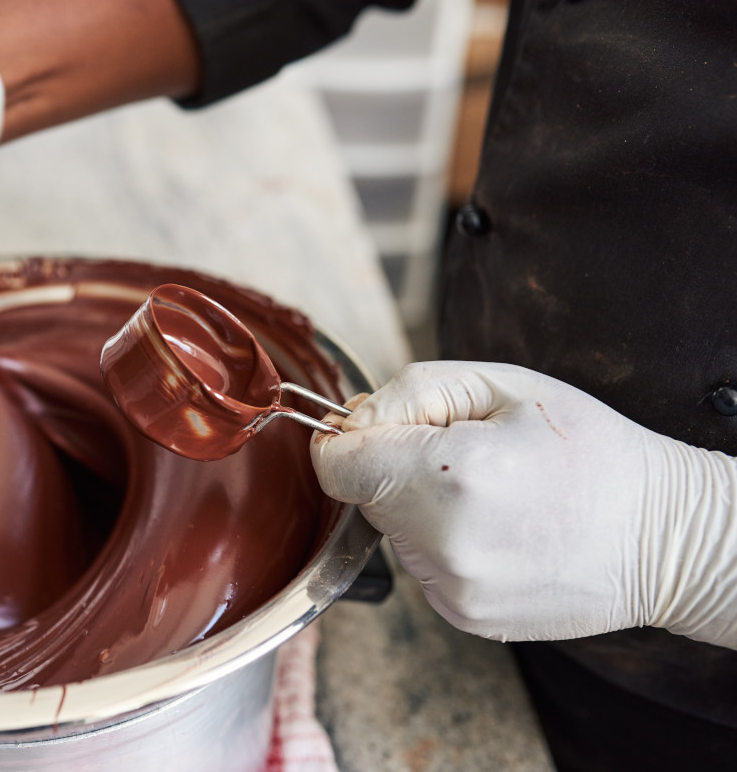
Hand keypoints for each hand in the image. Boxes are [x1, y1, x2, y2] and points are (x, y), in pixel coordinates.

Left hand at [311, 361, 736, 647]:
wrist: (663, 537)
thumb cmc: (591, 451)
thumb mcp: (503, 385)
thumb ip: (410, 392)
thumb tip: (348, 423)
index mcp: (448, 473)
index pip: (335, 464)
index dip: (347, 439)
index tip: (378, 429)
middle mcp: (442, 541)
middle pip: (363, 495)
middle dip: (392, 466)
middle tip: (460, 453)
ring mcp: (452, 587)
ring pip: (391, 531)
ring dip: (419, 506)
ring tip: (492, 494)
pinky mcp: (463, 615)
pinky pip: (422, 564)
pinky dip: (442, 542)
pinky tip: (499, 530)